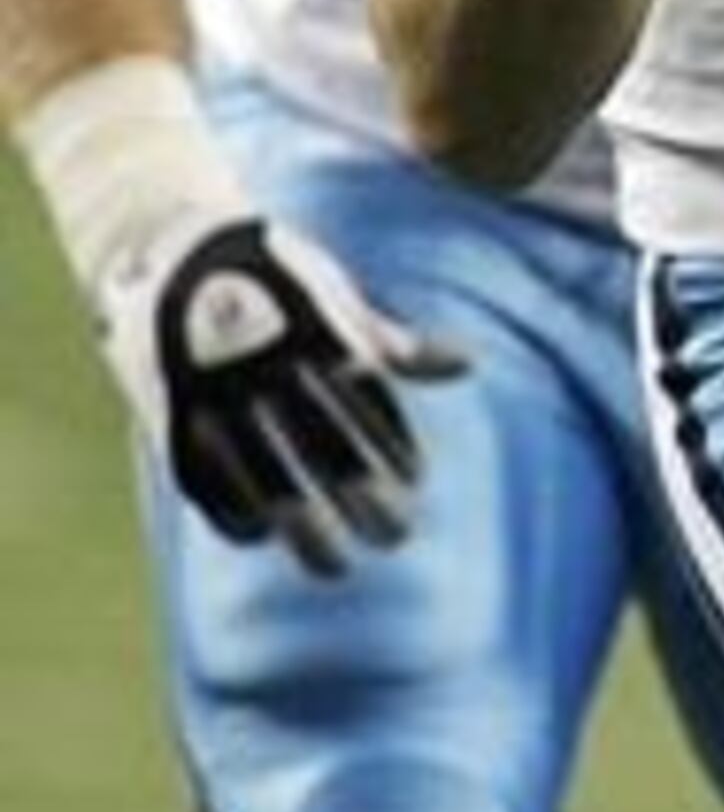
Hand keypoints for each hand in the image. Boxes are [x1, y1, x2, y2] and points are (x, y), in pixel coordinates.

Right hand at [18, 57, 469, 580]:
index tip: (416, 482)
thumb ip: (391, 341)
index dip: (391, 446)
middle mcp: (268, 369)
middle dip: (361, 499)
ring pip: (265, 478)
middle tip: (394, 538)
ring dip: (302, 528)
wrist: (169, 244)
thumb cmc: (273, 271)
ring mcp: (215, 395)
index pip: (364, 405)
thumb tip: (466, 367)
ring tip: (334, 567)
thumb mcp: (335, 294)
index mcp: (315, 336)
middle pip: (322, 449)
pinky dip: (231, 513)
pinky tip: (260, 536)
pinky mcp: (169, 414)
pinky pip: (202, 479)